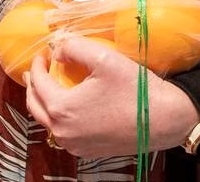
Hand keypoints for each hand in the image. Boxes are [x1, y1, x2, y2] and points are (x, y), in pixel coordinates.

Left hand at [26, 36, 199, 157]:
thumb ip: (73, 48)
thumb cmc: (135, 89)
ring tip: (50, 83)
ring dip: (45, 101)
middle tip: (38, 68)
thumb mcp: (104, 58)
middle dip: (34, 84)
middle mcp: (63, 132)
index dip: (37, 65)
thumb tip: (56, 50)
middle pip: (35, 106)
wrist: (165, 120)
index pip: (38, 83)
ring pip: (48, 121)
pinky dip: (59, 115)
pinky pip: (64, 132)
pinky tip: (69, 103)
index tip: (42, 53)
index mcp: (62, 110)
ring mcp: (75, 145)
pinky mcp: (88, 151)